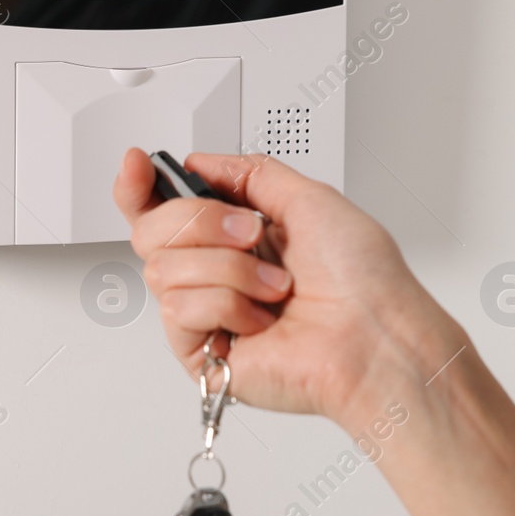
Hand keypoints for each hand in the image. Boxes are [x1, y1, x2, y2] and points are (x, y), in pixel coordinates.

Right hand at [113, 150, 458, 432]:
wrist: (377, 338)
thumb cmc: (364, 281)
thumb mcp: (311, 198)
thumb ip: (250, 173)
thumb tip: (202, 162)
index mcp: (240, 235)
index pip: (164, 208)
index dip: (138, 185)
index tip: (137, 164)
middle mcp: (219, 272)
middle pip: (150, 230)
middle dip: (199, 221)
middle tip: (250, 234)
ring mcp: (209, 313)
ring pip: (163, 267)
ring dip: (230, 268)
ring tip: (274, 287)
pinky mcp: (203, 353)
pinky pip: (178, 308)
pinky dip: (227, 304)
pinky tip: (261, 320)